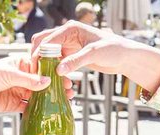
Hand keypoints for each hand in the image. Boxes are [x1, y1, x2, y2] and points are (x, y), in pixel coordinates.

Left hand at [0, 56, 72, 112]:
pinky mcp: (14, 105)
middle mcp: (21, 77)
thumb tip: (47, 82)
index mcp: (21, 64)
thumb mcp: (10, 74)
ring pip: (38, 96)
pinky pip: (29, 108)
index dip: (54, 73)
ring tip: (64, 101)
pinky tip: (50, 112)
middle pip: (42, 83)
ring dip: (50, 99)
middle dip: (56, 87)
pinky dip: (39, 110)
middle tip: (70, 91)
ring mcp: (18, 91)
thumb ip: (29, 80)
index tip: (66, 77)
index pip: (42, 67)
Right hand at [31, 21, 159, 93]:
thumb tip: (58, 70)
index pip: (47, 40)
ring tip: (46, 80)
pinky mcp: (71, 55)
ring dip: (46, 66)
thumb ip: (76, 61)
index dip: (38, 54)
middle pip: (42, 44)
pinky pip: (56, 62)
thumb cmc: (113, 50)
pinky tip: (57, 82)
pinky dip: (54, 71)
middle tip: (36, 74)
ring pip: (47, 54)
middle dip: (37, 58)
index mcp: (70, 29)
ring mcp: (68, 45)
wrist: (124, 57)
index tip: (35, 69)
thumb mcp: (93, 54)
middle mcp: (66, 35)